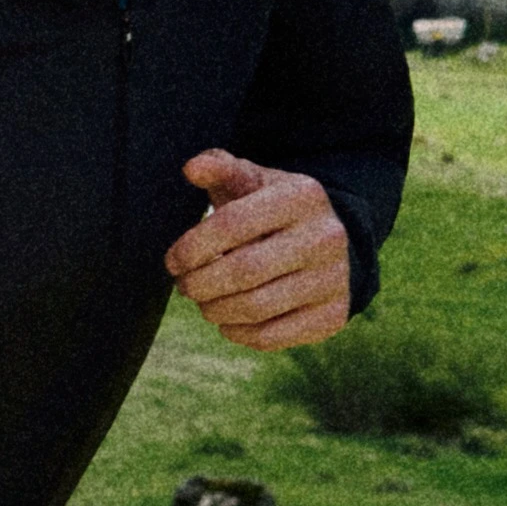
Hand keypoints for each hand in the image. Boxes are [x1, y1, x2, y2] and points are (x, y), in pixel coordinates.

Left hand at [167, 152, 356, 349]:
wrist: (331, 241)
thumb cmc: (274, 208)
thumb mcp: (252, 181)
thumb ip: (222, 169)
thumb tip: (192, 168)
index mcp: (302, 196)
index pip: (232, 224)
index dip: (192, 248)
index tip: (172, 261)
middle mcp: (325, 237)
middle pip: (243, 271)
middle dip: (200, 284)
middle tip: (185, 286)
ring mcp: (333, 279)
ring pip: (255, 308)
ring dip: (215, 311)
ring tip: (204, 302)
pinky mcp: (332, 316)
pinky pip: (272, 337)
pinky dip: (239, 333)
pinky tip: (228, 321)